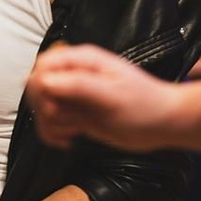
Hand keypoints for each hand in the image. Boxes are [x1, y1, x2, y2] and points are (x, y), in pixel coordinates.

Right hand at [25, 44, 183, 151]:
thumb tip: (42, 82)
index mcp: (82, 60)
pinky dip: (54, 133)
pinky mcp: (77, 114)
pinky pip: (51, 122)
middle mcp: (75, 74)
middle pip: (37, 86)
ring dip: (50, 123)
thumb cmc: (143, 105)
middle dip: (44, 108)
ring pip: (41, 106)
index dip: (40, 87)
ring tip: (73, 132)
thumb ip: (77, 85)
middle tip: (67, 121)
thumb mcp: (111, 95)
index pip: (43, 66)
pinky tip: (70, 140)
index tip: (53, 107)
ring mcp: (75, 95)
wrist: (163, 124)